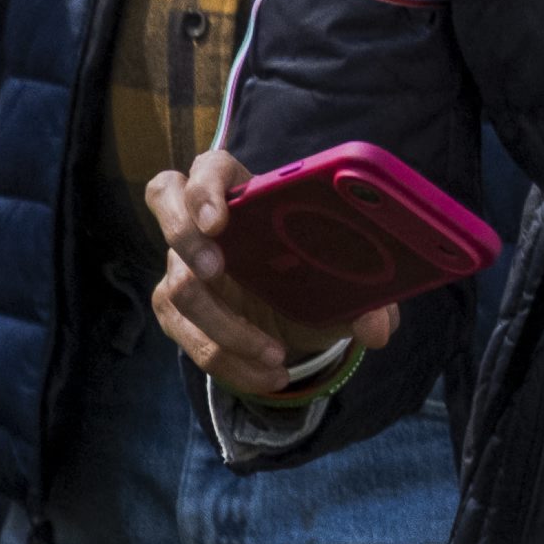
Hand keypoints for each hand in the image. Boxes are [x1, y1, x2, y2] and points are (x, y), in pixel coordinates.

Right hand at [147, 148, 393, 397]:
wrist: (302, 317)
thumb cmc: (319, 276)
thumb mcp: (348, 284)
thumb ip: (370, 296)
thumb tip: (379, 326)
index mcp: (251, 194)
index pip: (212, 168)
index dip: (207, 187)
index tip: (220, 219)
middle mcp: (207, 223)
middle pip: (164, 198)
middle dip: (183, 234)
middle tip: (214, 269)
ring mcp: (183, 264)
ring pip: (177, 288)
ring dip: (225, 329)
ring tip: (274, 356)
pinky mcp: (176, 309)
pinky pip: (188, 337)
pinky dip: (228, 361)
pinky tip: (266, 375)